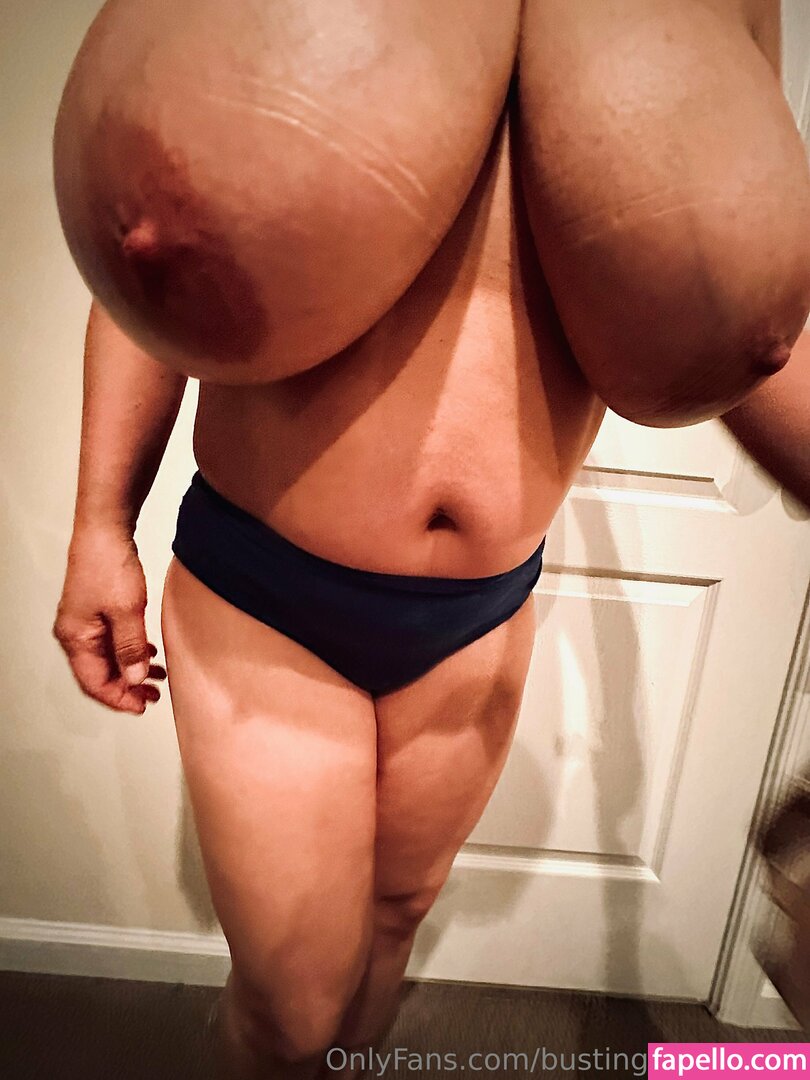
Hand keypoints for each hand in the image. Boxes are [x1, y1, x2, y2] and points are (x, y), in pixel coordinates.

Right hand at [52, 523, 166, 713]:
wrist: (105, 528)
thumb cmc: (108, 563)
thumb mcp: (127, 611)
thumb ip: (131, 648)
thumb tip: (134, 679)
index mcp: (75, 637)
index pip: (94, 683)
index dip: (118, 698)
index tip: (142, 705)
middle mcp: (75, 632)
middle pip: (99, 673)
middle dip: (126, 687)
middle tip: (153, 696)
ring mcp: (85, 621)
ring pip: (108, 657)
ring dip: (131, 669)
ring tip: (157, 677)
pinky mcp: (97, 609)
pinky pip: (112, 640)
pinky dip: (130, 651)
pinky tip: (149, 652)